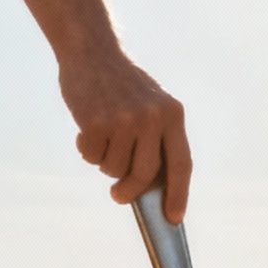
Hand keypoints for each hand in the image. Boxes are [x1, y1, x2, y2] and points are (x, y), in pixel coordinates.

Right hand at [60, 51, 191, 222]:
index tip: (174, 218)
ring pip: (114, 169)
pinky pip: (92, 157)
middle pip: (145, 175)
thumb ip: (155, 141)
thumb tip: (149, 191)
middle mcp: (152, 118)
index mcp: (173, 115)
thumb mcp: (150, 105)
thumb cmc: (121, 86)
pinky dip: (87, 150)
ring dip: (105, 162)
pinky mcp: (96, 123)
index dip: (179, 194)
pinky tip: (87, 127)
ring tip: (102, 137)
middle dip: (131, 191)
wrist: (91, 50)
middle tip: (118, 195)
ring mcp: (124, 120)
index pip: (181, 164)